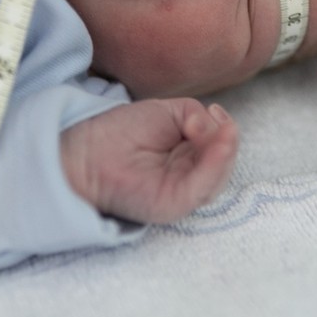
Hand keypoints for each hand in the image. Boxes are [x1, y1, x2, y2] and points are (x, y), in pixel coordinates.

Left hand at [60, 99, 237, 223]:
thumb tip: (214, 129)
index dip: (224, 132)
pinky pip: (203, 188)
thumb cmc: (123, 130)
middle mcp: (188, 178)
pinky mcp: (174, 204)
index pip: (219, 150)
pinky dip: (216, 166)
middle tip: (221, 123)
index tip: (216, 111)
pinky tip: (220, 145)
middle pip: (224, 164)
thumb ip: (197, 117)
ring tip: (225, 131)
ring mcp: (183, 193)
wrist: (88, 150)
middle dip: (227, 141)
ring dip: (227, 151)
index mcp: (188, 158)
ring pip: (219, 177)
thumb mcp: (170, 112)